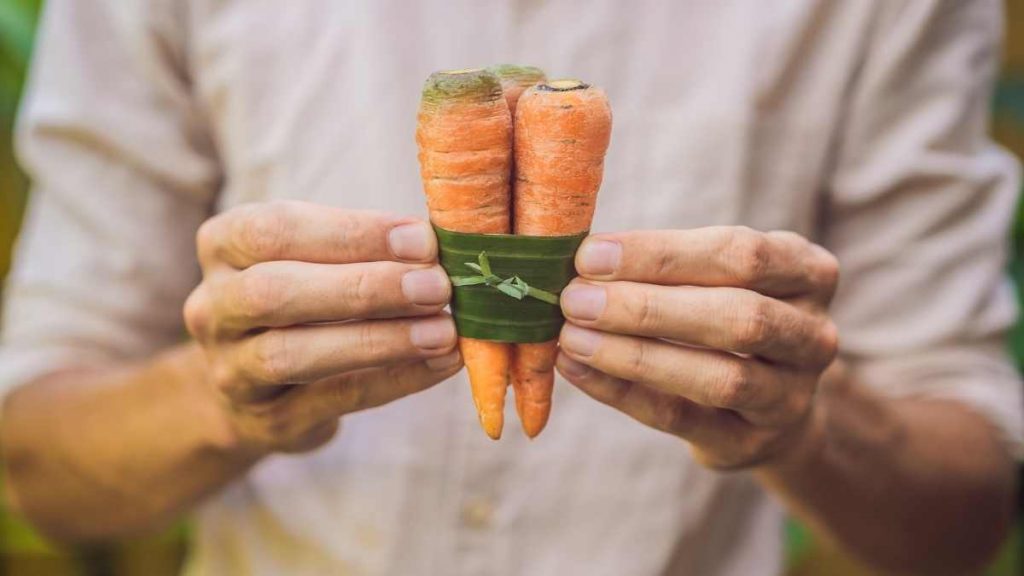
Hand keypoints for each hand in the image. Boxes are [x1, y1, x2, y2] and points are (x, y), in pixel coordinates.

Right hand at [184, 201, 461, 455]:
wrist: (254, 385)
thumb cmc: (303, 296)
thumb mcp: (314, 257)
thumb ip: (363, 247)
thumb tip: (441, 246)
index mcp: (224, 246)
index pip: (276, 229)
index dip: (352, 234)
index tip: (422, 240)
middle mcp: (213, 307)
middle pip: (275, 292)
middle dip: (365, 288)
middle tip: (437, 287)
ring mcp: (231, 370)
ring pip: (294, 354)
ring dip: (379, 340)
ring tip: (444, 331)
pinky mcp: (268, 421)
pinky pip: (334, 399)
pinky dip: (394, 379)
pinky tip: (441, 364)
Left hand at [556, 227, 838, 468]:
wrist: (769, 401)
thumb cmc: (724, 311)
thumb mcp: (718, 275)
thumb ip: (666, 264)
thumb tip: (582, 258)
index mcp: (807, 272)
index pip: (740, 254)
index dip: (661, 255)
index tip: (591, 255)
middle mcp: (814, 335)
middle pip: (739, 317)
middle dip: (648, 307)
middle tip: (576, 299)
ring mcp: (791, 396)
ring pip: (720, 378)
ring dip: (635, 355)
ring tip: (572, 337)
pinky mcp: (752, 442)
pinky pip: (682, 417)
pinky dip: (623, 392)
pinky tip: (578, 369)